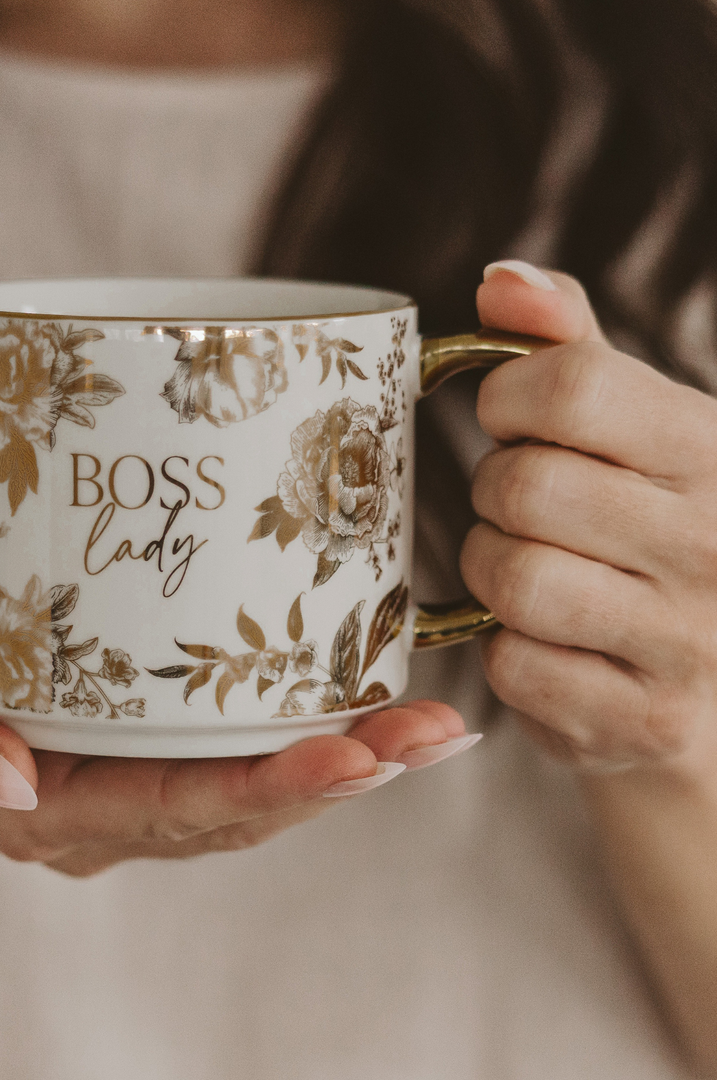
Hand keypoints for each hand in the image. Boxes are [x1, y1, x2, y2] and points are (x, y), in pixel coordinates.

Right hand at [0, 592, 467, 876]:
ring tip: (431, 721)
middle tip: (433, 734)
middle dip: (339, 775)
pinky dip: (296, 724)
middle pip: (235, 805)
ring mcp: (119, 776)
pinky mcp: (129, 734)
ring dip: (341, 757)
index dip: (269, 789)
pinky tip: (356, 690)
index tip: (356, 758)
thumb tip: (4, 777)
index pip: (174, 812)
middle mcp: (99, 807)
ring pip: (245, 782)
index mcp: (45, 812)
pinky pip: (224, 743)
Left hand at [461, 261, 716, 778]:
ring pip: (512, 576)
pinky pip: (511, 665)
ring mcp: (688, 642)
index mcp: (713, 450)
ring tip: (524, 567)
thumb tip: (501, 280)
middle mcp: (714, 544)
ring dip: (490, 569)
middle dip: (494, 491)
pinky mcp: (643, 722)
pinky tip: (543, 638)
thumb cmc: (654, 530)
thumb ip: (569, 349)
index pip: (571, 385)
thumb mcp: (637, 428)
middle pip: (524, 484)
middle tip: (519, 504)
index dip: (506, 396)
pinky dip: (503, 649)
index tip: (509, 418)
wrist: (707, 683)